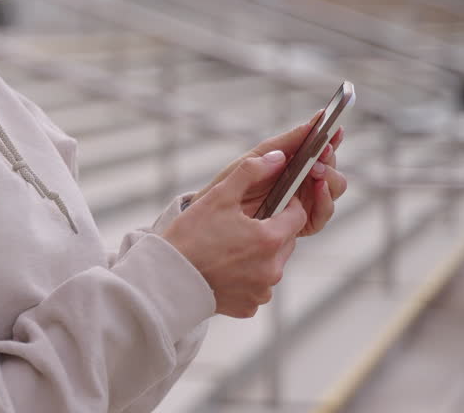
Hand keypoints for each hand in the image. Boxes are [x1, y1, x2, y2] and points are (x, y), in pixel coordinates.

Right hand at [162, 151, 308, 317]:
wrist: (166, 279)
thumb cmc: (190, 236)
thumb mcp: (218, 197)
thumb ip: (250, 172)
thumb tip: (278, 157)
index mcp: (270, 239)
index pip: (298, 215)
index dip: (286, 206)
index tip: (270, 204)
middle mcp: (273, 268)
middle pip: (286, 241)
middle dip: (271, 231)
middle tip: (241, 225)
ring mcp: (262, 290)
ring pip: (272, 264)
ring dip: (260, 255)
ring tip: (229, 248)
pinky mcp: (250, 306)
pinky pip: (257, 287)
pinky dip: (247, 278)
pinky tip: (224, 269)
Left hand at [192, 110, 347, 236]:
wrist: (214, 212)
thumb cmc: (233, 183)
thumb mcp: (256, 157)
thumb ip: (285, 142)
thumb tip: (312, 122)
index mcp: (295, 166)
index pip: (322, 151)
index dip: (332, 140)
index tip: (336, 129)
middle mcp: (305, 184)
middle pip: (332, 169)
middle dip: (329, 159)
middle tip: (321, 152)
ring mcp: (305, 203)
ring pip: (334, 189)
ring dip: (330, 177)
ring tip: (317, 169)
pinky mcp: (302, 224)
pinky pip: (322, 214)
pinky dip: (324, 200)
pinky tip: (318, 186)